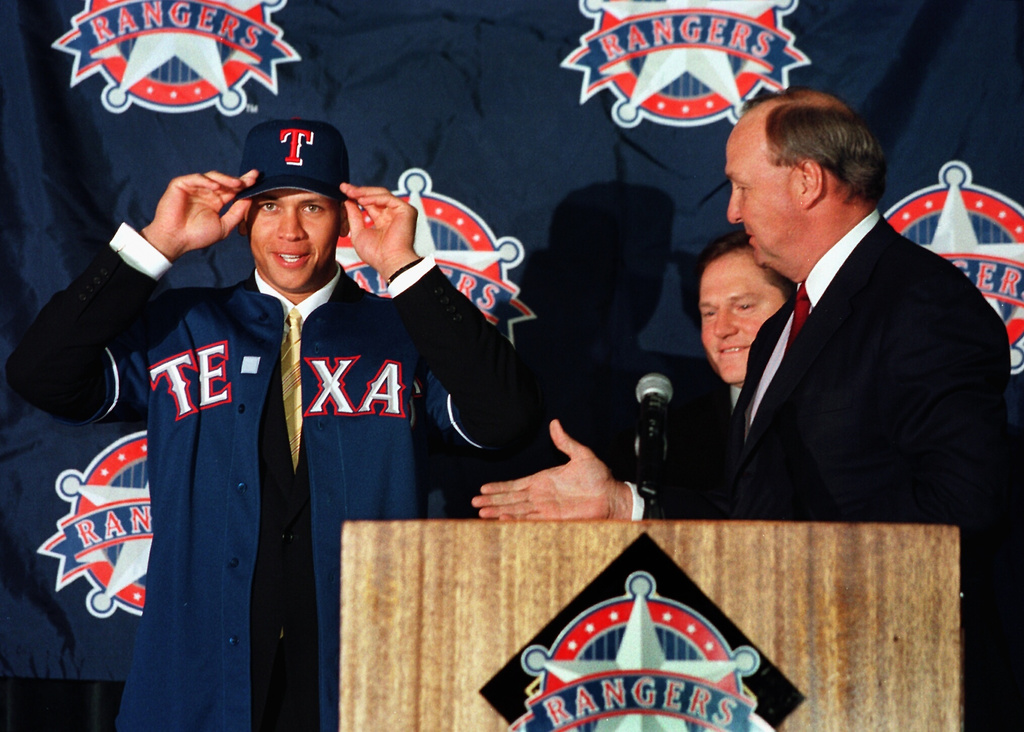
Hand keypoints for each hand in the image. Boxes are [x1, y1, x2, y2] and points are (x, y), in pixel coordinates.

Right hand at [140, 170, 258, 260]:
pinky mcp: (181, 185)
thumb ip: (237, 213)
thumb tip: (250, 199)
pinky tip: (216, 187)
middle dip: (239, 179)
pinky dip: (206, 181)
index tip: (257, 179)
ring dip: (226, 179)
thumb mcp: (224, 226)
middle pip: (225, 181)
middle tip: (252, 178)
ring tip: (238, 184)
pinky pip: (196, 179)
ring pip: (212, 177)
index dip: (244, 184)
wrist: (176, 241)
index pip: (232, 190)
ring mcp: (194, 188)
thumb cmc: (197, 236)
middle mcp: (206, 193)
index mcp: (215, 202)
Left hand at [341, 182, 418, 279]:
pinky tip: (362, 201)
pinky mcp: (407, 211)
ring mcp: (401, 212)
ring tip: (351, 193)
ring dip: (365, 192)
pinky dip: (375, 198)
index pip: (370, 203)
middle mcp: (393, 215)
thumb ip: (354, 216)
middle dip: (359, 191)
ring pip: (382, 194)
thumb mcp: (358, 233)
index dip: (356, 196)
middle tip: (344, 188)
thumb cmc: (376, 255)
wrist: (389, 263)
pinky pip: (389, 198)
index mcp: (383, 221)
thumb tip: (348, 201)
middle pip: (375, 196)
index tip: (343, 190)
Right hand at [473, 419, 634, 519]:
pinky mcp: (554, 519)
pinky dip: (516, 521)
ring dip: (499, 512)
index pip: (515, 485)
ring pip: (517, 511)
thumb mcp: (581, 454)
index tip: (483, 489)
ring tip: (482, 514)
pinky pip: (531, 521)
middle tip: (475, 505)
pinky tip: (504, 520)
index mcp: (543, 480)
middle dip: (493, 501)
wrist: (612, 496)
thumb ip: (566, 441)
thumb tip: (555, 423)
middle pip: (511, 499)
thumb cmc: (599, 476)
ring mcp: (546, 508)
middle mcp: (541, 496)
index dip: (499, 487)